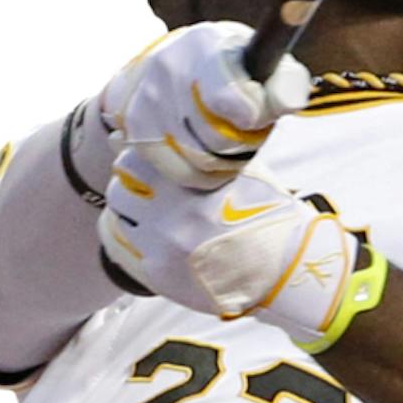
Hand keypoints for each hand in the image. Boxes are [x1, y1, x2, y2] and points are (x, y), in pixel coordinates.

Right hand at [70, 19, 310, 198]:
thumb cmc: (225, 64)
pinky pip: (181, 172)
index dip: (252, 116)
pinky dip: (203, 173)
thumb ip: (279, 79)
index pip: (227, 99)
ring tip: (229, 140)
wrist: (167, 62)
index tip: (255, 115)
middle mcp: (169, 70)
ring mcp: (148, 101)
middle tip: (245, 127)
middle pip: (218, 138)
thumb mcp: (255, 58)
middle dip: (242, 140)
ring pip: (201, 159)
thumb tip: (286, 101)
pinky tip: (210, 157)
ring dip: (225, 159)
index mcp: (204, 46)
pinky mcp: (136, 129)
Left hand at [100, 154, 377, 347]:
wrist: (283, 269)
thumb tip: (170, 127)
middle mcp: (172, 217)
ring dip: (130, 211)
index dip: (140, 156)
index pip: (135, 159)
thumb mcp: (245, 171)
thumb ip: (209, 152)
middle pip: (120, 188)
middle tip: (146, 185)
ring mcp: (162, 249)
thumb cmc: (266, 214)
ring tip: (151, 212)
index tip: (152, 159)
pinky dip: (129, 238)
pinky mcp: (158, 275)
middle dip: (130, 183)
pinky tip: (147, 235)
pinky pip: (122, 249)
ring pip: (119, 218)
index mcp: (191, 186)